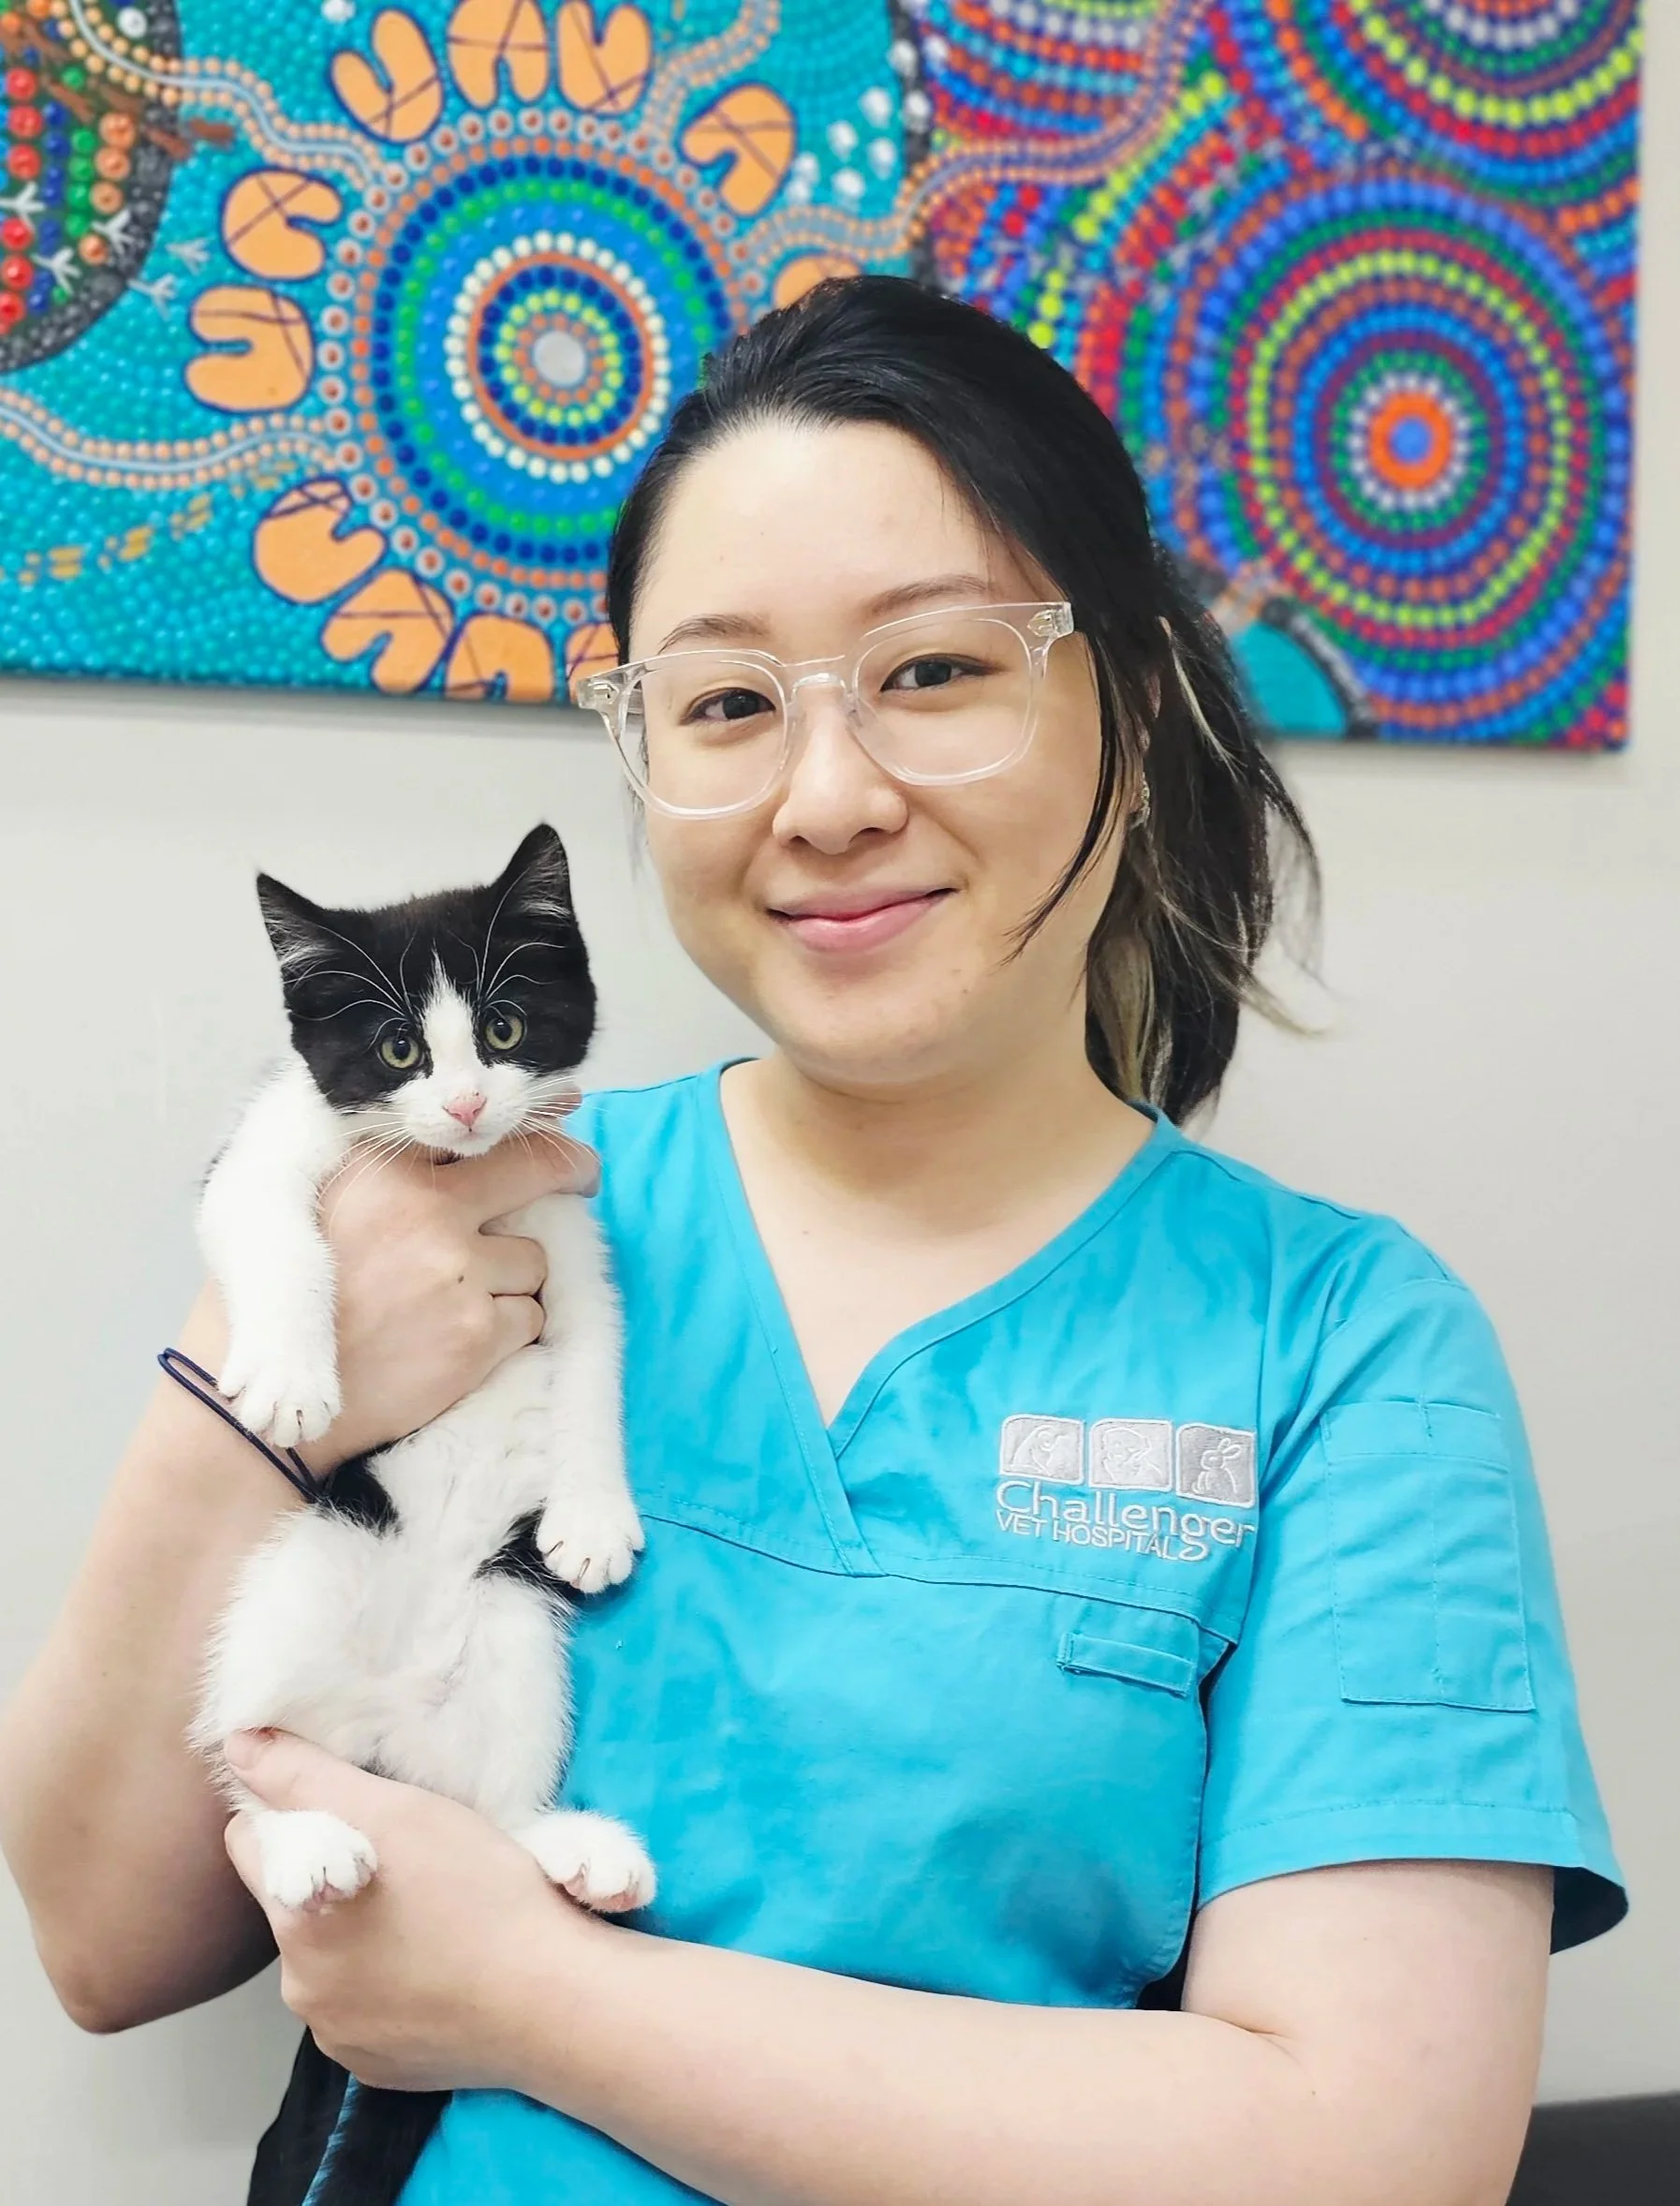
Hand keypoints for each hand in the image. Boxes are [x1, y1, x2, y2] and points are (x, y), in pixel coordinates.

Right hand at [184, 1134, 596, 1472]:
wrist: (268, 1407)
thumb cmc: (285, 1309)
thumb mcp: (313, 1211)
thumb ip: (386, 1177)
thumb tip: (464, 1151)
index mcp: (380, 1171)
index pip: (478, 1133)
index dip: (526, 1128)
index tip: (558, 1119)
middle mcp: (424, 1212)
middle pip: (534, 1175)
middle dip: (568, 1174)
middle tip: (582, 1178)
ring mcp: (456, 1273)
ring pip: (534, 1260)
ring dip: (513, 1279)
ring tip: (461, 1301)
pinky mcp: (476, 1334)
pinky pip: (530, 1317)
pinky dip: (509, 1330)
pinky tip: (462, 1340)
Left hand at [221, 1730, 607, 2093]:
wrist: (552, 1998)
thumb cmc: (480, 1892)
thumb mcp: (397, 1811)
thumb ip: (307, 1777)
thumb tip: (238, 1747)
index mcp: (294, 1915)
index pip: (252, 1843)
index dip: (297, 1815)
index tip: (353, 1811)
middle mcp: (299, 1986)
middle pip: (291, 1903)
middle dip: (335, 1876)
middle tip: (407, 1862)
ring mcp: (338, 2034)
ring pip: (330, 1960)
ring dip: (362, 1935)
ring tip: (432, 1914)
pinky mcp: (377, 2066)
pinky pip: (366, 2011)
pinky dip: (392, 1987)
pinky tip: (441, 1967)